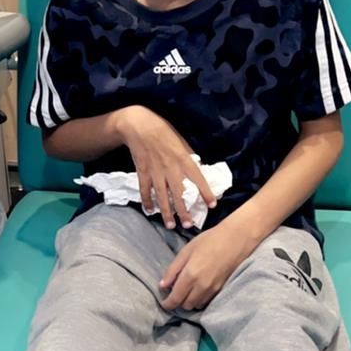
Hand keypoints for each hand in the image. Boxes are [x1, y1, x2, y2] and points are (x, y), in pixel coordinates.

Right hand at [117, 106, 216, 228]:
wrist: (138, 124)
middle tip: (188, 225)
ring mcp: (155, 171)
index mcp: (182, 158)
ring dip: (166, 212)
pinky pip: (145, 190)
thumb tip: (197, 168)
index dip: (205, 192)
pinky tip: (150, 210)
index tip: (212, 205)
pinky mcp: (142, 172)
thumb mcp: (180, 139)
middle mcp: (170, 168)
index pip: (197, 178)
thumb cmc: (162, 129)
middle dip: (184, 210)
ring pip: (162, 196)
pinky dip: (147, 201)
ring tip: (170, 225)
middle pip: (179, 193)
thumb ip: (188, 155)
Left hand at [159, 219, 254, 309]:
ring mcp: (213, 290)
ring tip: (186, 289)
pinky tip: (198, 288)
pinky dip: (199, 299)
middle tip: (174, 291)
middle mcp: (202, 287)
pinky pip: (207, 301)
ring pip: (197, 305)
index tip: (163, 304)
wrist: (235, 241)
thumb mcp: (186, 251)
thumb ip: (173, 269)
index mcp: (191, 275)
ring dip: (189, 301)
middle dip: (178, 301)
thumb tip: (162, 285)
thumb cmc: (208, 241)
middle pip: (186, 305)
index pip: (176, 298)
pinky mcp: (221, 291)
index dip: (168, 304)